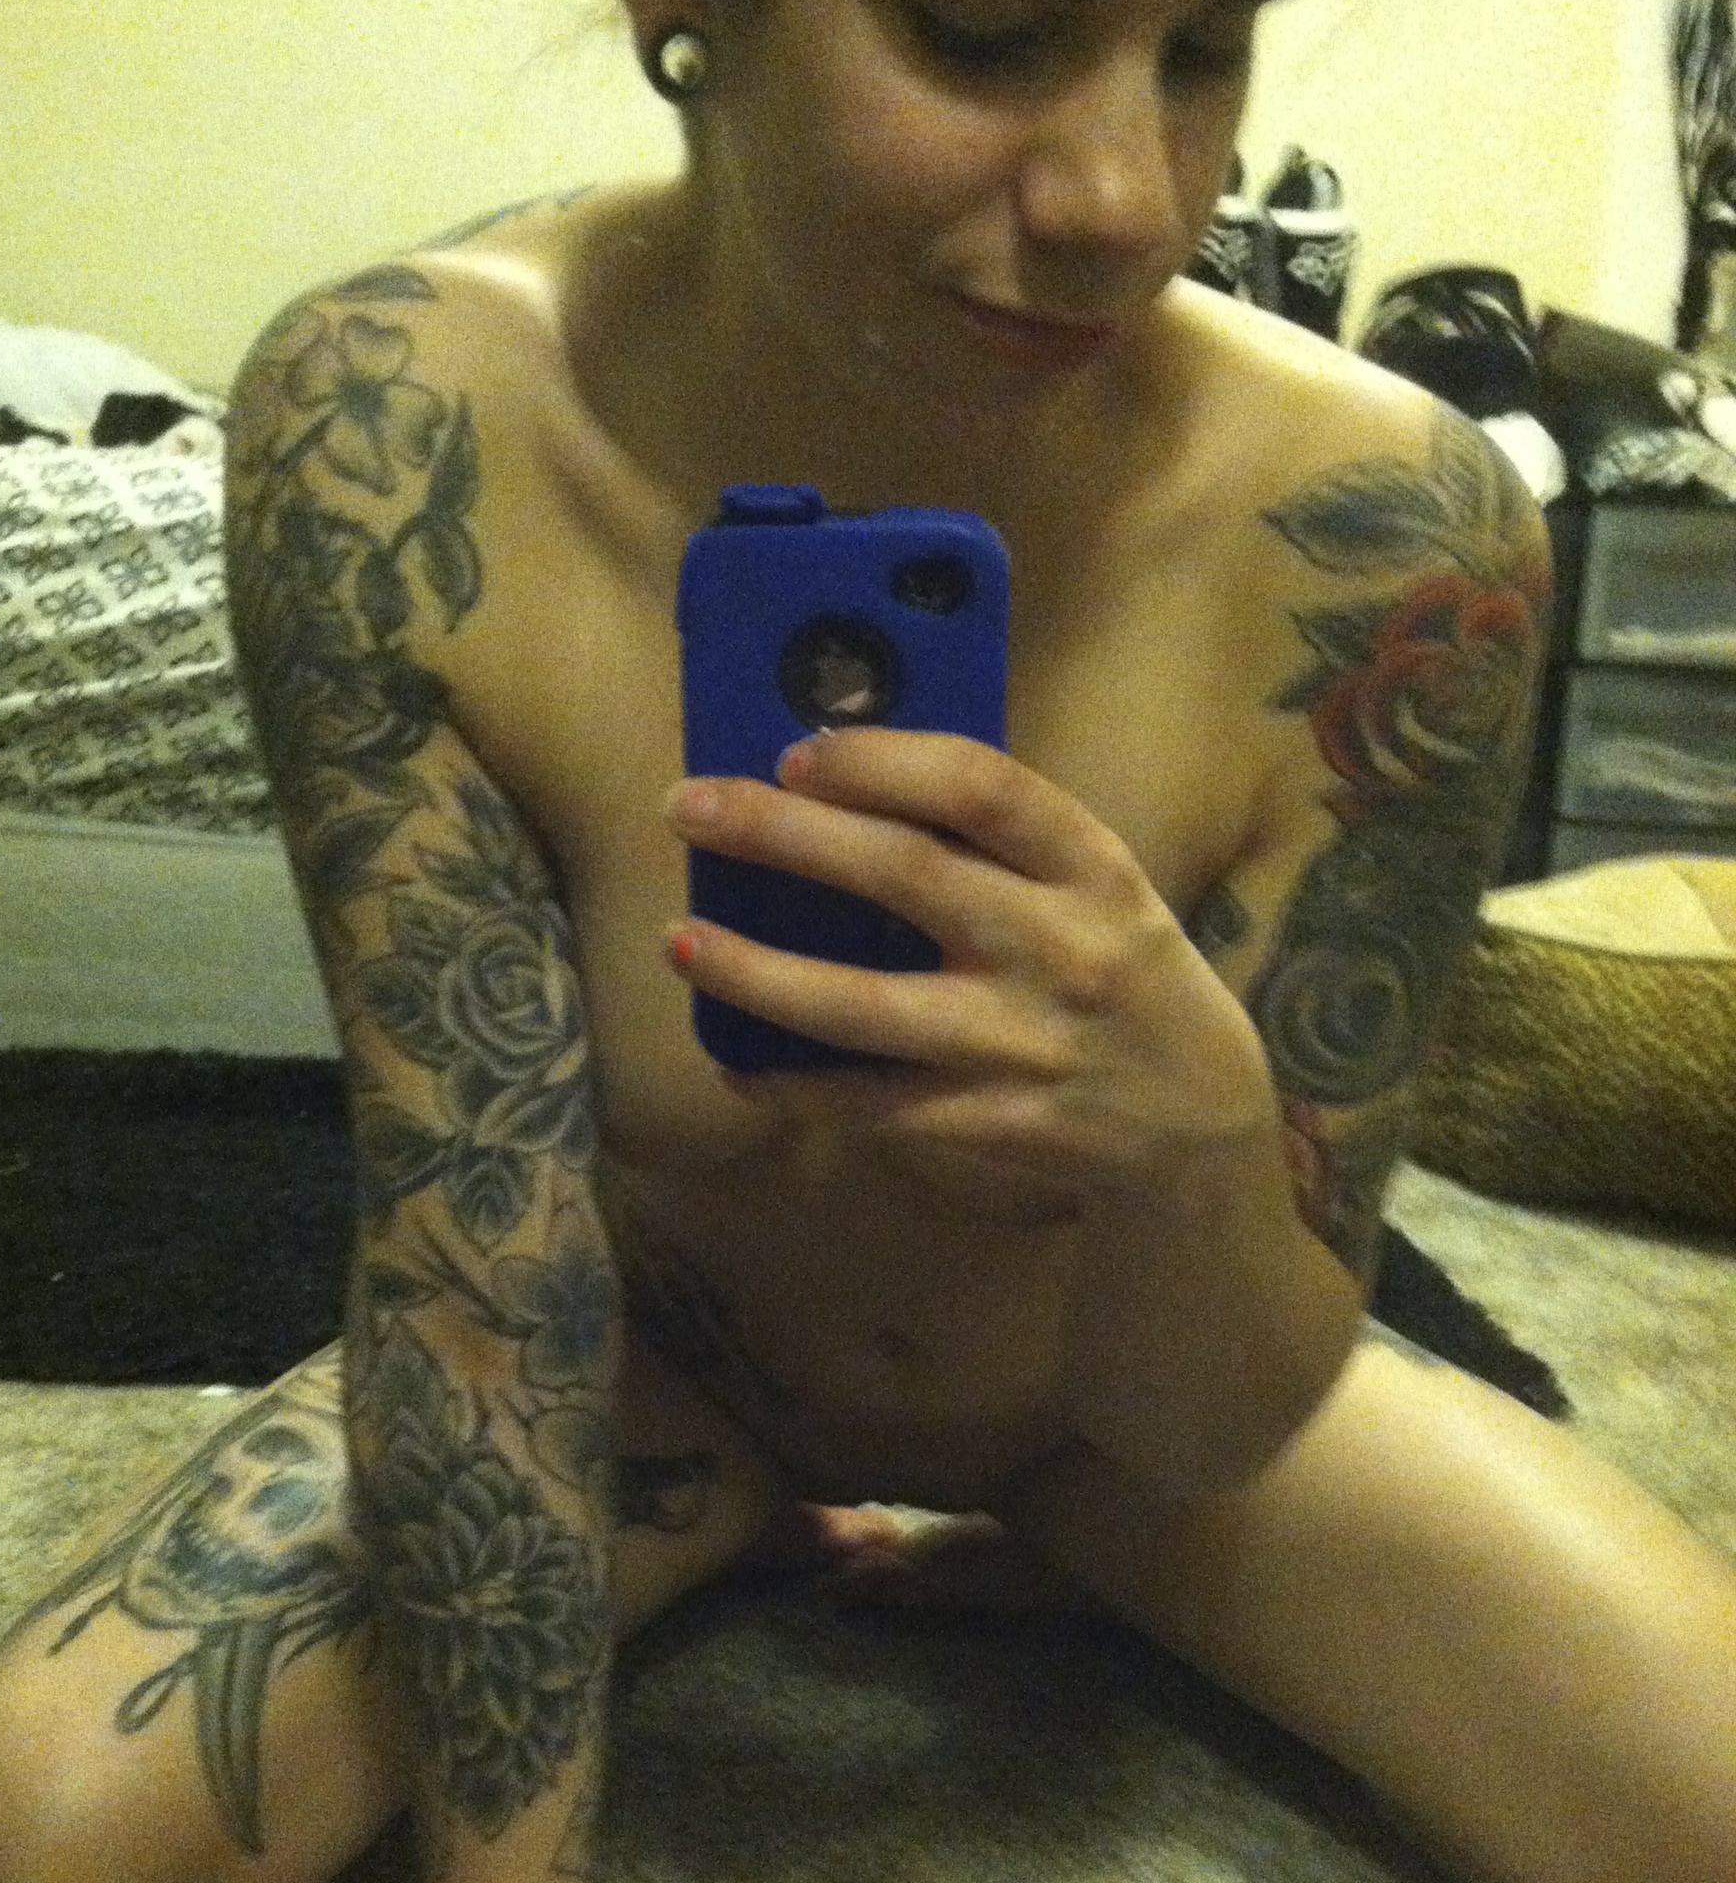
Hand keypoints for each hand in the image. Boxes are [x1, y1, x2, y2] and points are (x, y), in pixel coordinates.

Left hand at [664, 730, 1276, 1202]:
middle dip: (780, 833)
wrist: (1204, 1131)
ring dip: (758, 972)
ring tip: (679, 940)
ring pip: (865, 1005)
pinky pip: (874, 1104)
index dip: (879, 761)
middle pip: (903, 875)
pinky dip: (798, 1088)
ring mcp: (1025, 1043)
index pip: (981, 786)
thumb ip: (1005, 846)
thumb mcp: (1101, 893)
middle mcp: (1061, 947)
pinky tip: (738, 1067)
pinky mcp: (997, 1123)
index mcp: (1093, 867)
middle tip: (687, 808)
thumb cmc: (1127, 981)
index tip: (794, 751)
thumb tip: (845, 787)